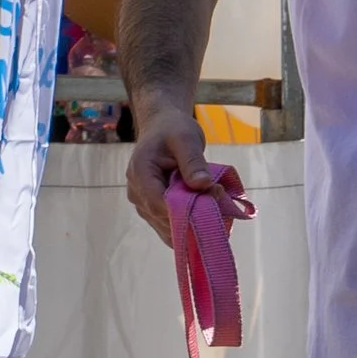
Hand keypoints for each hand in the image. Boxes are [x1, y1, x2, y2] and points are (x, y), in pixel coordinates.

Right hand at [125, 98, 216, 239]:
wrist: (162, 129)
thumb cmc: (173, 130)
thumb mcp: (186, 138)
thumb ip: (193, 162)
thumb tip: (204, 185)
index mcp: (140, 172)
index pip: (157, 202)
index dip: (183, 209)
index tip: (213, 200)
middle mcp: (136, 193)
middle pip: (163, 218)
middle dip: (192, 215)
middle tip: (219, 198)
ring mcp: (143, 205)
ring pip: (167, 228)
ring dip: (192, 224)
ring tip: (214, 205)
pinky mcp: (153, 212)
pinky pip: (170, 228)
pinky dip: (188, 227)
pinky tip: (205, 217)